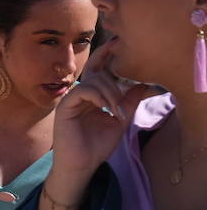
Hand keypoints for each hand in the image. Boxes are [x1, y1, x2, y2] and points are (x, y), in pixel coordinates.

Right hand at [48, 45, 156, 190]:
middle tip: (121, 79)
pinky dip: (98, 97)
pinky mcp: (65, 107)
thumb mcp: (120, 120)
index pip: (99, 71)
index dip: (108, 56)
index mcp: (92, 96)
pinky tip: (107, 108)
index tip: (121, 44)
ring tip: (117, 110)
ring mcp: (71, 100)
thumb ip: (130, 101)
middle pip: (97, 71)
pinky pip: (83, 91)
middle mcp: (80, 94)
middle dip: (112, 71)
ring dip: (111, 92)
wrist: (82, 165)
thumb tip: (145, 83)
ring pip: (93, 81)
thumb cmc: (97, 146)